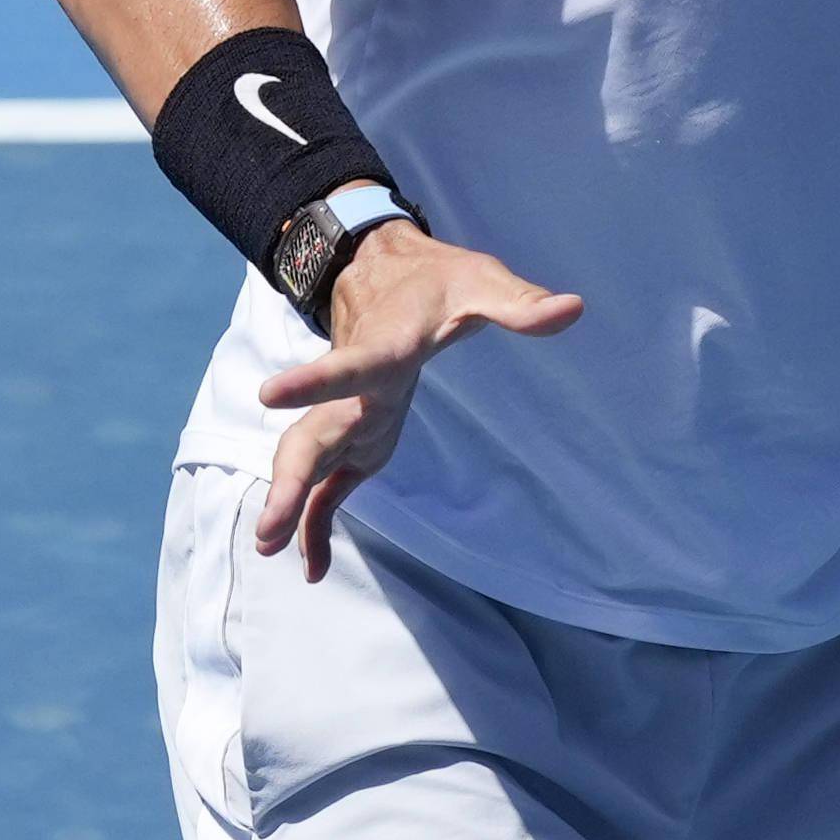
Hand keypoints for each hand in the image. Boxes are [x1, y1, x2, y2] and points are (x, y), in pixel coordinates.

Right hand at [249, 224, 581, 580]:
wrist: (386, 272)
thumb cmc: (440, 281)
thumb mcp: (483, 283)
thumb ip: (521, 304)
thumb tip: (573, 308)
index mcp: (386, 348)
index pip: (353, 366)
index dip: (314, 382)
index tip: (268, 393)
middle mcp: (354, 388)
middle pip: (310, 435)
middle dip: (287, 480)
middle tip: (266, 529)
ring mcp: (346, 414)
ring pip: (306, 463)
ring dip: (289, 506)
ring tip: (268, 551)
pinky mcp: (351, 436)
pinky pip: (325, 486)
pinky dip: (315, 523)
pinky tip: (313, 568)